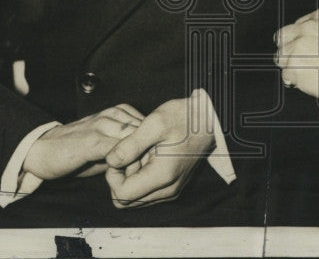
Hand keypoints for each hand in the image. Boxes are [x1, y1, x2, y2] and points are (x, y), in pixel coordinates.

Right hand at [22, 103, 142, 180]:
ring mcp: (102, 126)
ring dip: (139, 160)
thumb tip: (149, 158)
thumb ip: (127, 147)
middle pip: (146, 132)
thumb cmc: (76, 150)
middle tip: (148, 172)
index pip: (149, 126)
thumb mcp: (107, 146)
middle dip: (150, 153)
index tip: (154, 164)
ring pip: (134, 140)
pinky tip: (123, 175)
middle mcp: (113, 115)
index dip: (154, 147)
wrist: (41, 151)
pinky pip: (117, 151)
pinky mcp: (92, 140)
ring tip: (136, 176)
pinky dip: (125, 164)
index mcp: (119, 112)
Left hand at [104, 90, 216, 207]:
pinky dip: (141, 177)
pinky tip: (147, 156)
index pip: (122, 194)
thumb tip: (110, 160)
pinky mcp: (172, 185)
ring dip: (131, 178)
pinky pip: (147, 192)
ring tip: (140, 153)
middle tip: (129, 153)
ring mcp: (171, 189)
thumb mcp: (154, 123)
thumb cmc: (185, 117)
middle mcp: (168, 189)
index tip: (120, 154)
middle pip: (126, 201)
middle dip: (121, 178)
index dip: (112, 176)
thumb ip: (130, 144)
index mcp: (163, 176)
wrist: (208, 118)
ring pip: (135, 198)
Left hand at [274, 6, 318, 101]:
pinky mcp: (294, 66)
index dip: (301, 38)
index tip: (306, 47)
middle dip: (290, 48)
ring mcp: (299, 46)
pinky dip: (294, 80)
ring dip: (291, 65)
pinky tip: (308, 81)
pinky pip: (286, 74)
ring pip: (282, 56)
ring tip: (307, 72)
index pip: (299, 24)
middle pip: (285, 36)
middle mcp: (307, 28)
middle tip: (299, 59)